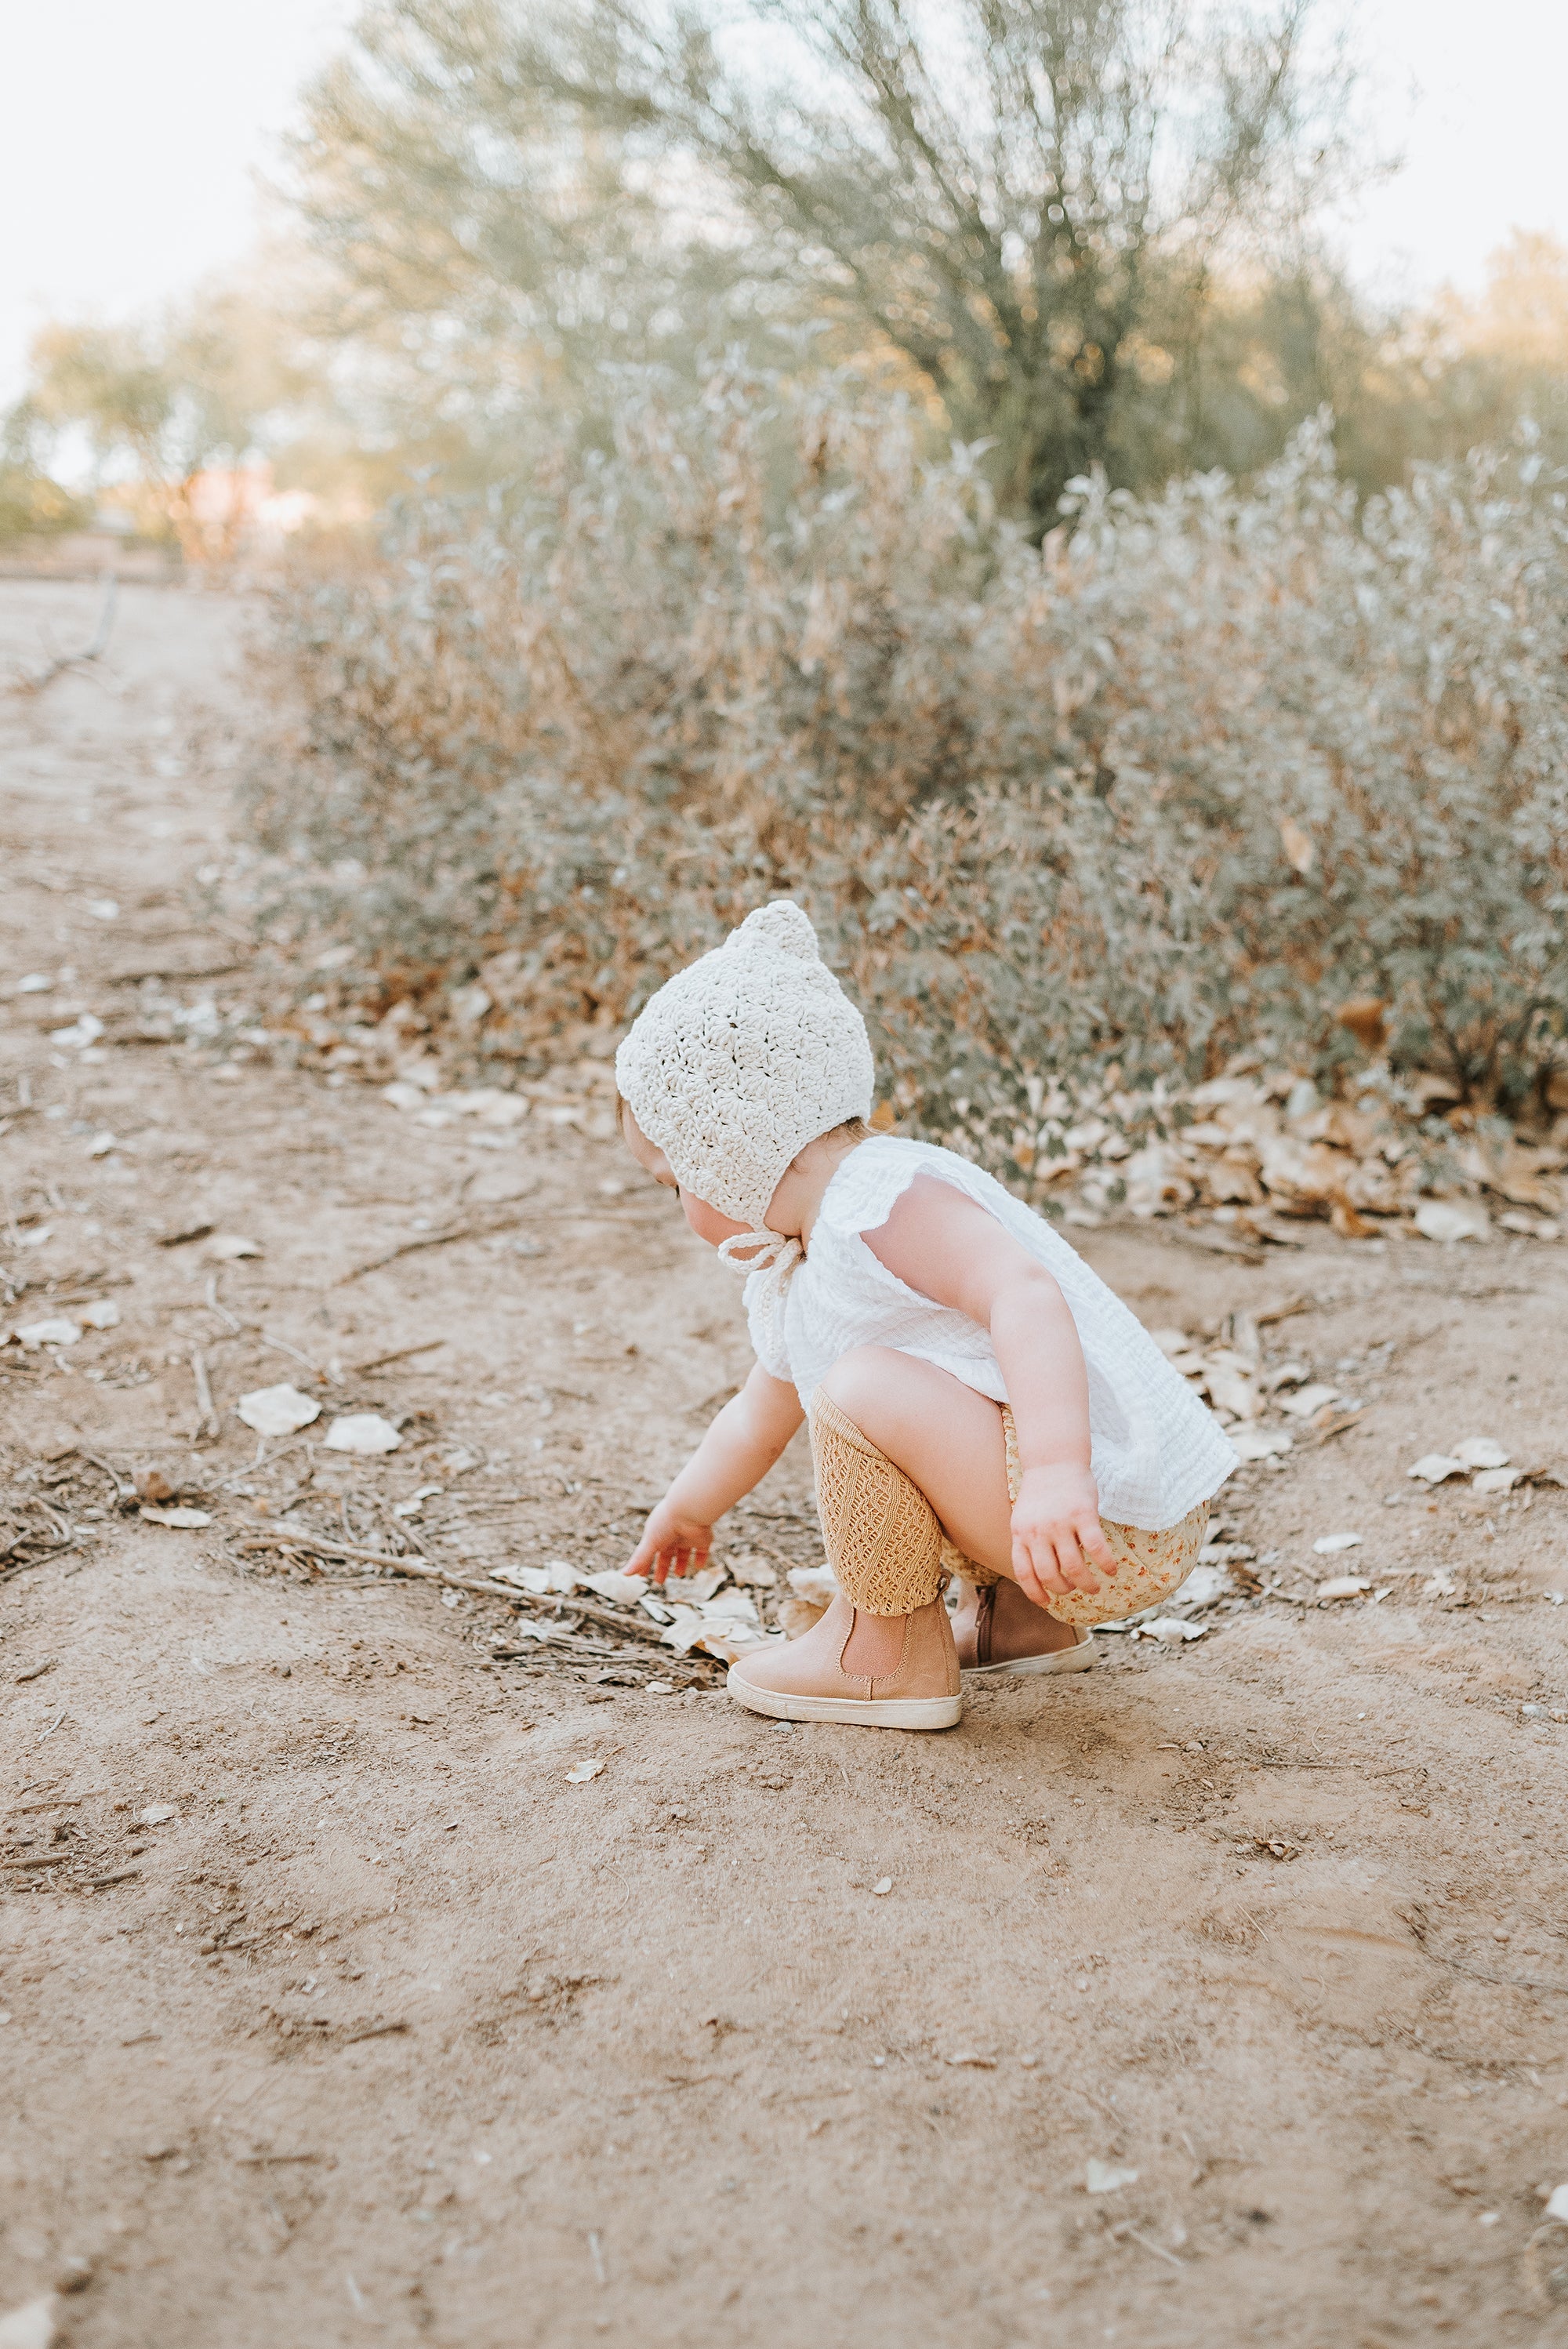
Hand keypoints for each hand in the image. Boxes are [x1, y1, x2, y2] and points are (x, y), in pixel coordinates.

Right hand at [626, 1498, 713, 1585]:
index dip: (645, 1564)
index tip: (642, 1575)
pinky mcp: (702, 1538)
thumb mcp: (650, 1542)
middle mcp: (672, 1535)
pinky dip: (701, 1558)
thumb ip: (639, 1559)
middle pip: (666, 1554)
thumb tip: (624, 1574)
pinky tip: (698, 1565)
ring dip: (681, 1563)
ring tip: (679, 1574)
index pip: (650, 1552)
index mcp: (658, 1534)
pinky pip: (703, 1550)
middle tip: (659, 1581)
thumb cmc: (666, 1523)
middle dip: (662, 1567)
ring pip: (683, 1552)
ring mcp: (687, 1536)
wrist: (689, 1510)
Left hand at [1010, 1463, 1115, 1606]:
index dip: (1035, 1593)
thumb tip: (1037, 1576)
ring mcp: (1060, 1523)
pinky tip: (1111, 1570)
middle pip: (1050, 1574)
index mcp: (1021, 1534)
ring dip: (1086, 1583)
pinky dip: (1106, 1564)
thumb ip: (1027, 1543)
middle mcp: (1038, 1531)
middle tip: (1074, 1589)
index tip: (1046, 1602)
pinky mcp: (1083, 1514)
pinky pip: (1097, 1548)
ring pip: (1074, 1567)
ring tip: (1094, 1587)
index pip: (1024, 1573)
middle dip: (1064, 1589)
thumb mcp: (1023, 1518)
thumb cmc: (1040, 1494)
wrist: (1053, 1460)